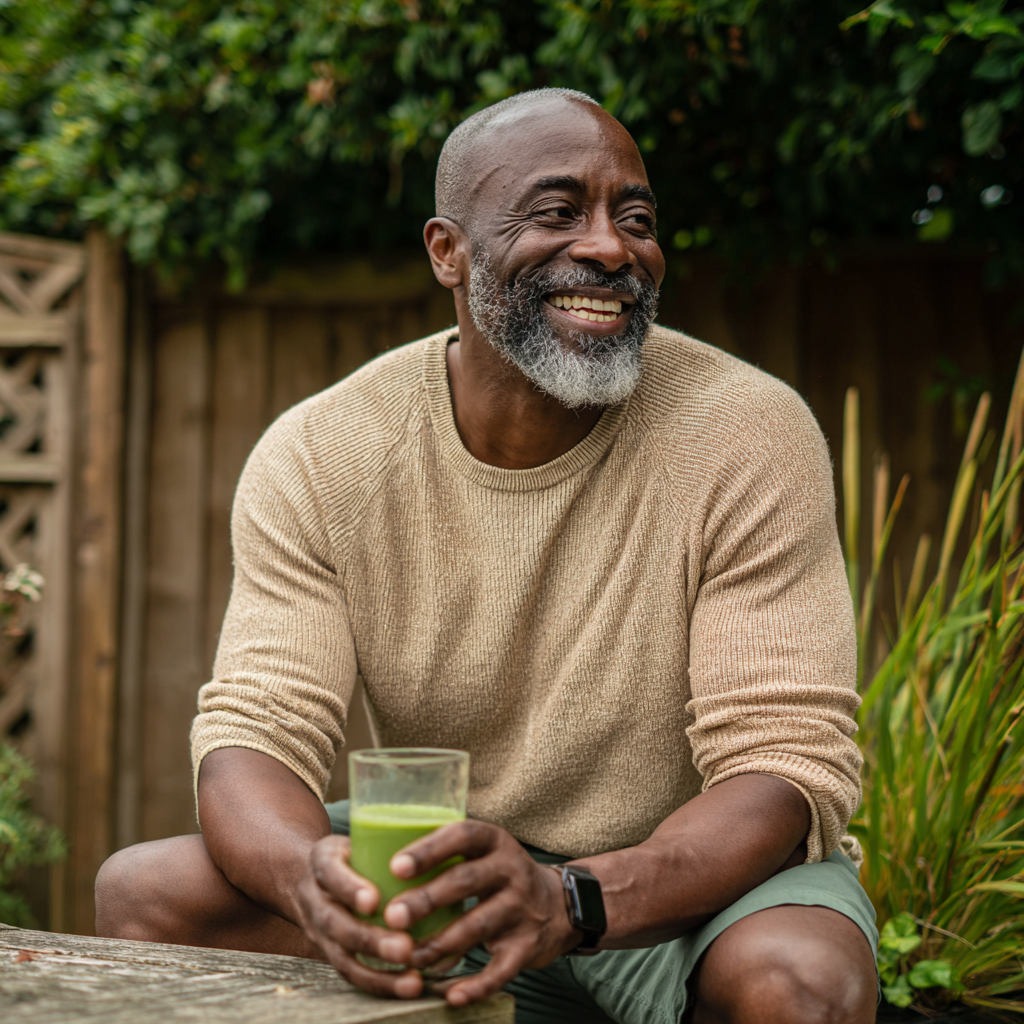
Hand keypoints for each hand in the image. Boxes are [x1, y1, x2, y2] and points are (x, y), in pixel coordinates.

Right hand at [294, 833, 429, 998]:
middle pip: (335, 924)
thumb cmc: (353, 852)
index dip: (349, 888)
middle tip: (405, 947)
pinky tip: (410, 986)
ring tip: (413, 980)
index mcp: (322, 861)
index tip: (373, 900)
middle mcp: (314, 898)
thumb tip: (451, 835)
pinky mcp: (330, 954)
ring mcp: (318, 931)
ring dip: (379, 974)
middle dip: (370, 940)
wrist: (310, 875)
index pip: (330, 871)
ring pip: (342, 958)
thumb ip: (391, 838)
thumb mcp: (358, 836)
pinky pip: (351, 974)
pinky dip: (380, 984)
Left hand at [381, 820, 581, 1006]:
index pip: (461, 836)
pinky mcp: (527, 946)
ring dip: (440, 944)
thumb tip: (378, 860)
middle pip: (465, 881)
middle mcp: (511, 869)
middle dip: (426, 899)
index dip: (429, 850)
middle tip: (392, 916)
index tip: (395, 866)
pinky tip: (451, 994)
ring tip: (409, 957)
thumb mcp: (481, 852)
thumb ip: (445, 853)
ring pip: (477, 925)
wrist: (559, 905)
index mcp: (493, 841)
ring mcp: (522, 908)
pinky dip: (476, 985)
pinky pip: (500, 968)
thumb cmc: (498, 875)